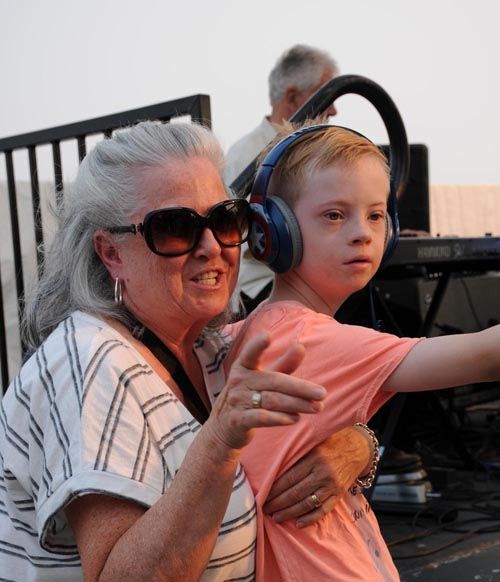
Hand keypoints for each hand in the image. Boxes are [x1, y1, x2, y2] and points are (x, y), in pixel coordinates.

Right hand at [207, 333, 325, 450]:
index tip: (267, 335)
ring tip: (317, 407)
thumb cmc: (248, 396)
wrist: (224, 427)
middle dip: (300, 387)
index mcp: (243, 367)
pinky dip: (280, 418)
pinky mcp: (238, 421)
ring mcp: (237, 401)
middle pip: (274, 381)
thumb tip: (300, 346)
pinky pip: (261, 418)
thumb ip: (283, 364)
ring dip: (297, 404)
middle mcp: (239, 382)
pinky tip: (295, 418)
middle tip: (322, 393)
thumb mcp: (263, 379)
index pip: (250, 354)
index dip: (257, 345)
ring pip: (272, 400)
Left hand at [263, 426, 370, 526]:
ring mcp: (332, 485)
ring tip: (276, 517)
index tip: (262, 495)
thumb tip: (271, 467)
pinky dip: (310, 519)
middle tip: (264, 509)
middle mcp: (323, 472)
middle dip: (278, 503)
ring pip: (307, 503)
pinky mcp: (339, 494)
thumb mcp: (313, 443)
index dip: (274, 489)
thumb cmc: (329, 443)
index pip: (289, 477)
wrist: (357, 447)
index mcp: (313, 457)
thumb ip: (297, 454)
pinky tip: (298, 524)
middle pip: (295, 492)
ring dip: (289, 513)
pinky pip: (323, 510)